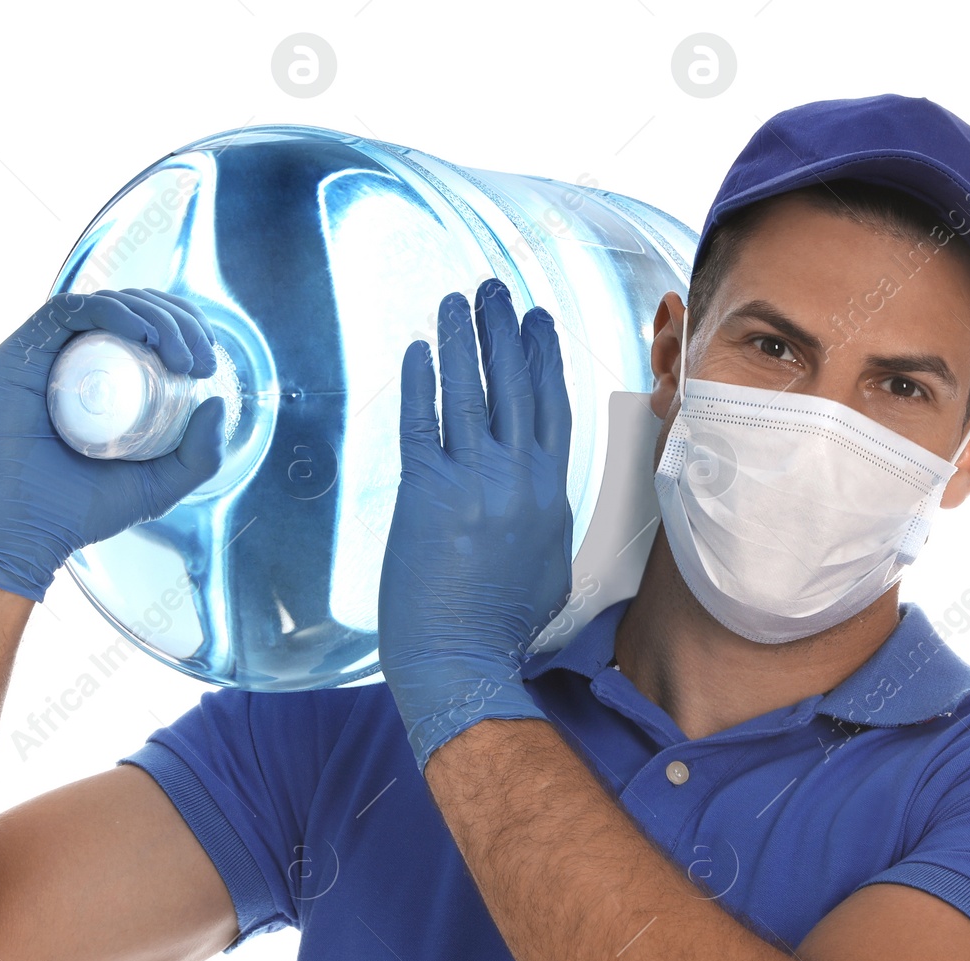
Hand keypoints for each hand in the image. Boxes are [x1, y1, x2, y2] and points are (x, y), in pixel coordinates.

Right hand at [0, 287, 226, 600]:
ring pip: (108, 306)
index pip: (152, 336)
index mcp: (108, 383)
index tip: (207, 365)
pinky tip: (141, 333)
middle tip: (198, 361)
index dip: (186, 331)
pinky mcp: (22, 351)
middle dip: (178, 322)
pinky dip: (110, 311)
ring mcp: (50, 354)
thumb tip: (218, 402)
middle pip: (135, 312)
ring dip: (153, 316)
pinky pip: (67, 311)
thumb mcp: (159, 486)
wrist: (22, 530)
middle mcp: (78, 362)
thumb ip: (199, 457)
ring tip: (179, 354)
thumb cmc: (81, 512)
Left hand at [378, 278, 573, 772]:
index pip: (551, 407)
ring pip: (470, 392)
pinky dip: (421, 384)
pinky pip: (423, 423)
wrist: (465, 662)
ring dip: (461, 340)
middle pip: (514, 385)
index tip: (537, 320)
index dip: (542, 357)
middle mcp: (519, 479)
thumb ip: (544, 520)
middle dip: (503, 330)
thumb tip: (540, 498)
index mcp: (551, 494)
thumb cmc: (505, 628)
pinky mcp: (426, 493)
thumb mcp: (549, 567)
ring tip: (455, 301)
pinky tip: (417, 352)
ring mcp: (474, 483)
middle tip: (495, 289)